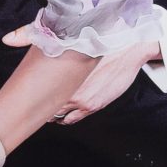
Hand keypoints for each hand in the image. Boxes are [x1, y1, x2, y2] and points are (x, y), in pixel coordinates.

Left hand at [45, 40, 161, 124]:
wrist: (130, 52)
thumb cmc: (110, 47)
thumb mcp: (86, 48)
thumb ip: (69, 56)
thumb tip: (56, 52)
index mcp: (67, 74)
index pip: (43, 90)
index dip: (38, 93)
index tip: (36, 93)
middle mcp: (72, 89)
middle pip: (49, 105)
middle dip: (44, 106)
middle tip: (40, 106)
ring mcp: (82, 100)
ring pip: (59, 115)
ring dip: (55, 115)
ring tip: (52, 112)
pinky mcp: (93, 106)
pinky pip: (73, 119)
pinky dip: (67, 119)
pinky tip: (66, 116)